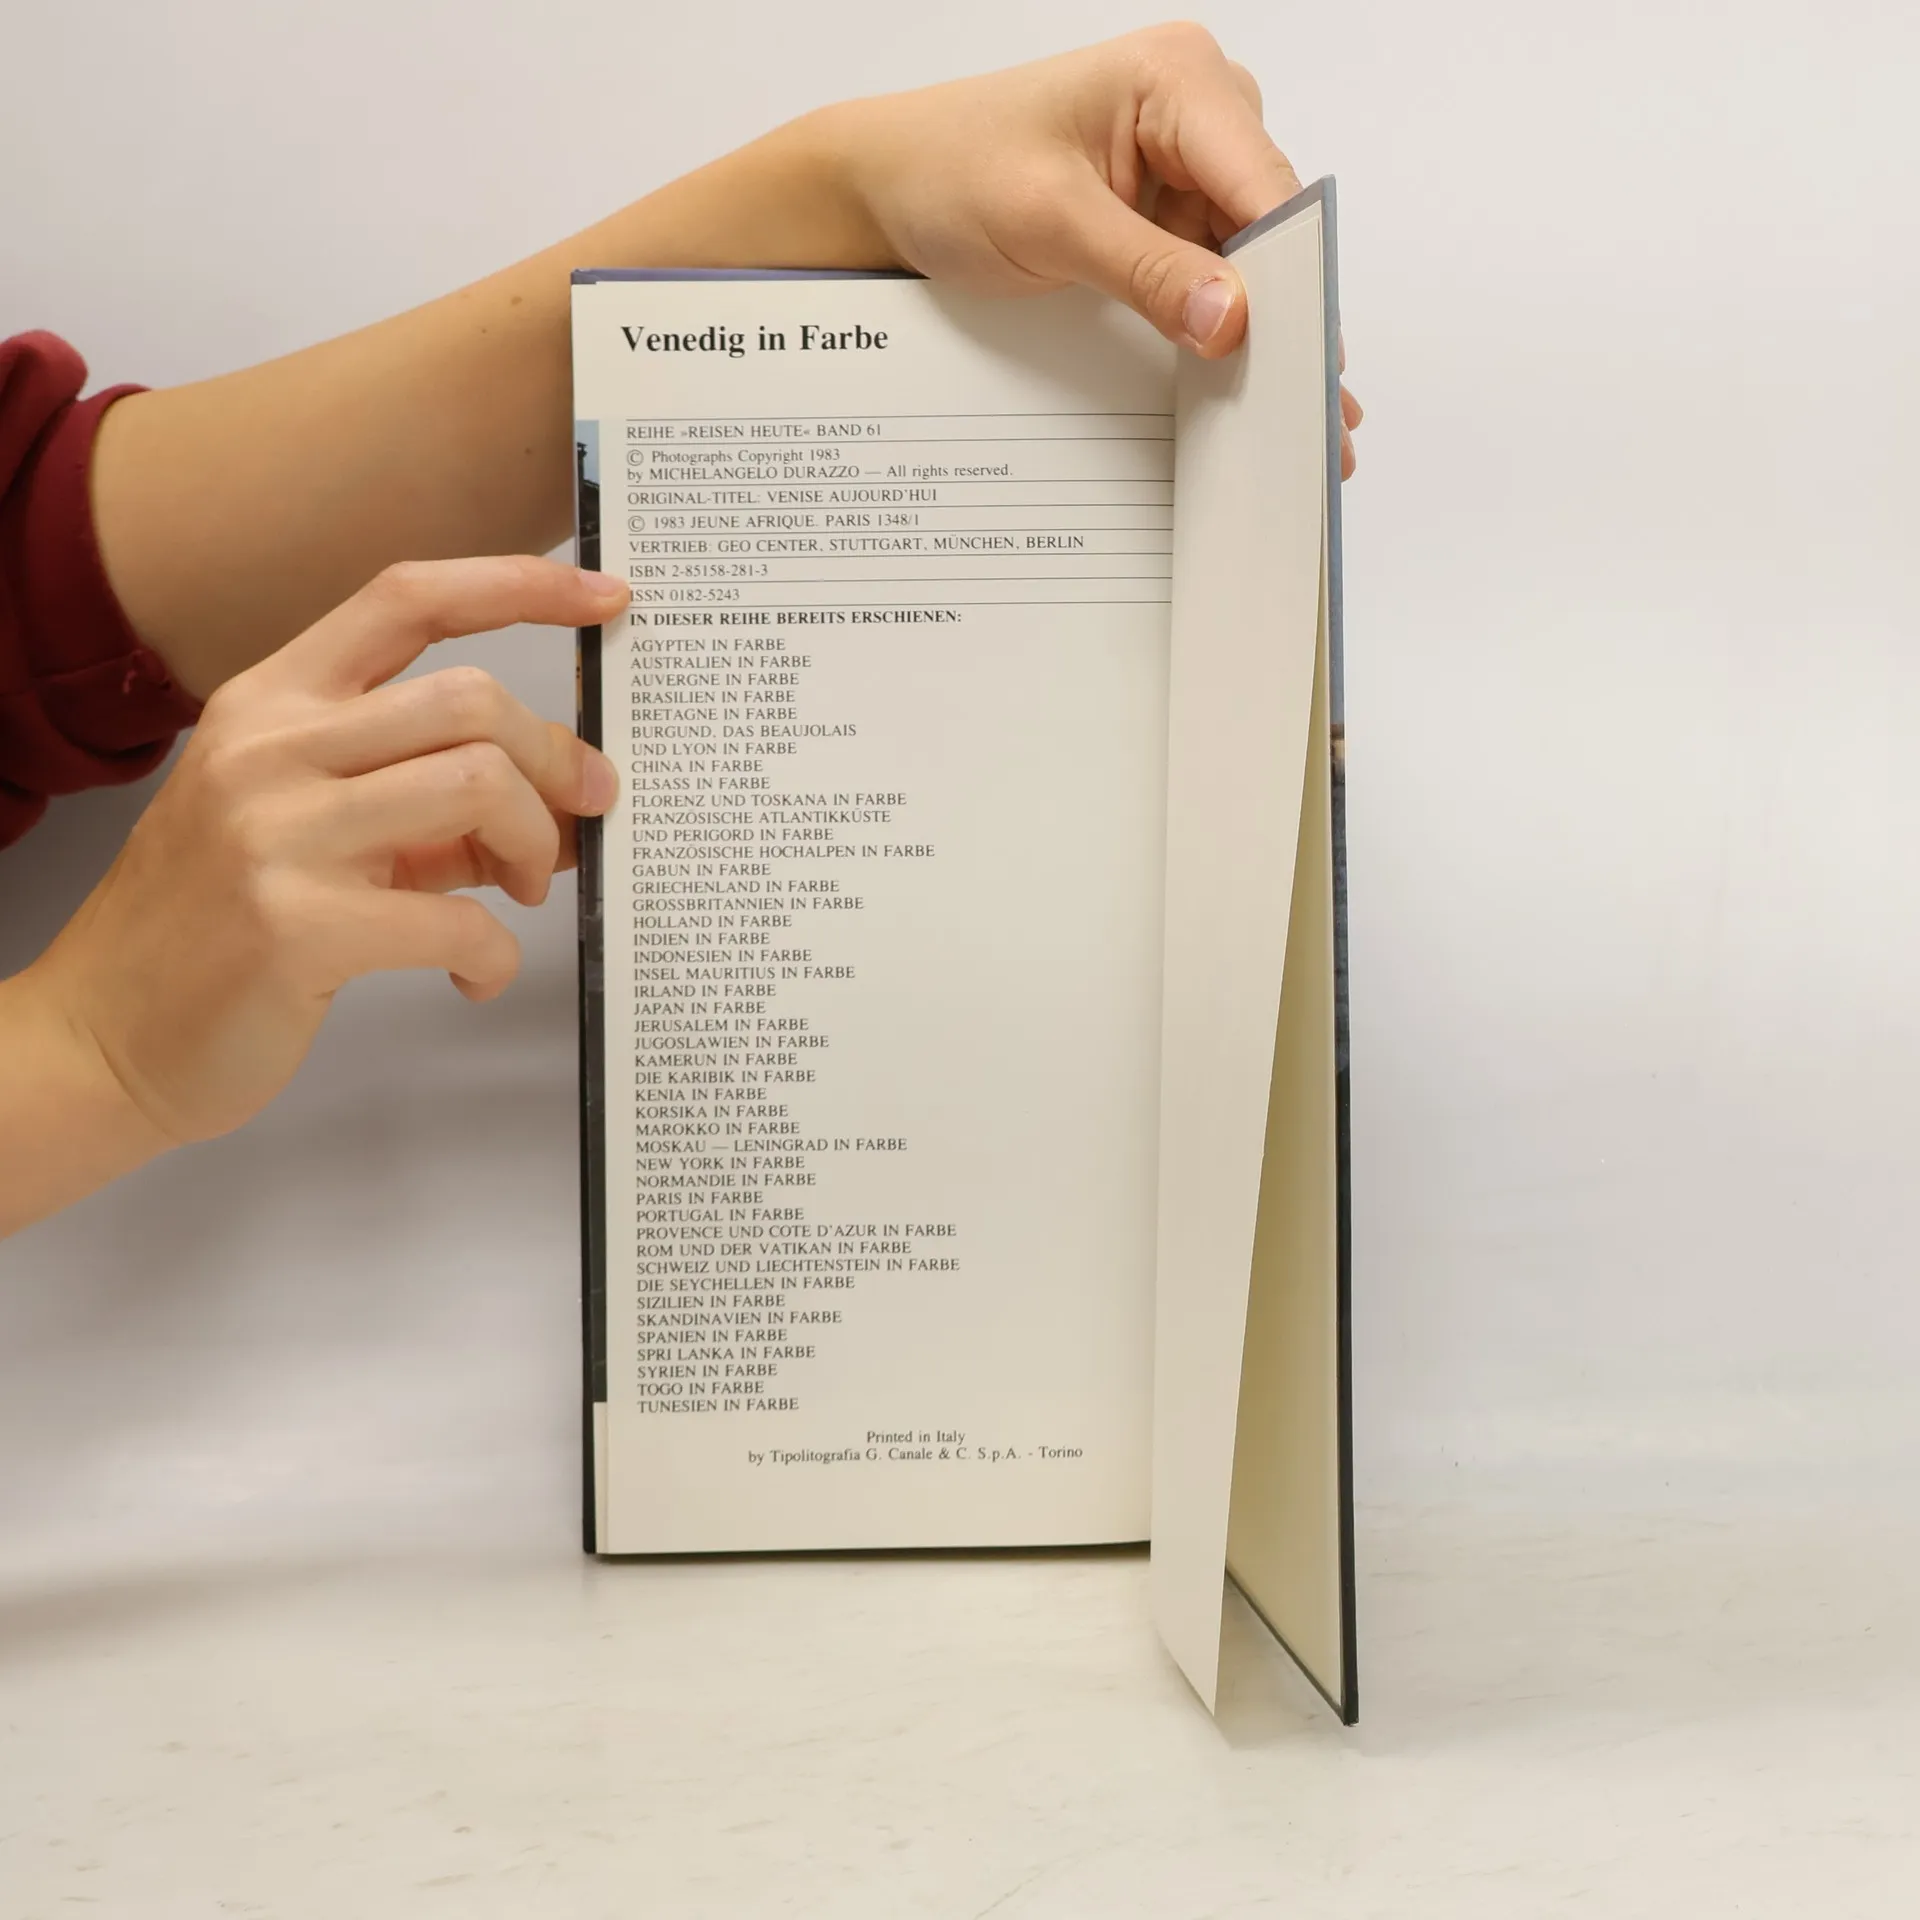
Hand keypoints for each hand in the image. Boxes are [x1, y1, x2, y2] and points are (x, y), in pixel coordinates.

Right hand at [22, 557, 626, 1151]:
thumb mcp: (315, 828)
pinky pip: (459, 919)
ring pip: (479, 784)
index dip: (520, 584)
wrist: (107, 1036)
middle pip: (472, 697)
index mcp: (271, 701)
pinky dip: (496, 954)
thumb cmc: (222, 926)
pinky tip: (475, 974)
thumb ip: (428, 796)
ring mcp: (276, 833)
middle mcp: (268, 747)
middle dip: (556, 760)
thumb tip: (566, 789)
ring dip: (535, 846)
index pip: (408, 598)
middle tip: (580, 818)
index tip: (606, 595)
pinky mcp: (296, 925)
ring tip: (521, 892)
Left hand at [821, 22, 1361, 473]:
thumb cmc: (951, 171)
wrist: (892, 187)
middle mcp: (1197, 110)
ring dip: (1268, 330)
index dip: (1293, 273)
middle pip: (1270, 223)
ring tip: (1301, 415)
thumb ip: (1146, 270)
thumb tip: (1230, 316)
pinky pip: (1214, 271)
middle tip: (1314, 408)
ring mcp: (1185, 162)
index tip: (1309, 356)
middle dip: (1289, 312)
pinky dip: (1230, 325)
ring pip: (1250, 256)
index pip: (1263, 184)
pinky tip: (1254, 381)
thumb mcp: (1050, 223)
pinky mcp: (1166, 210)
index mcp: (1177, 79)